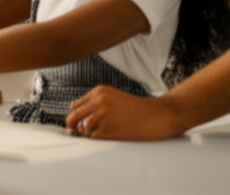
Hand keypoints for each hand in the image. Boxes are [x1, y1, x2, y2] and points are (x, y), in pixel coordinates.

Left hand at [65, 85, 184, 139]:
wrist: (156, 114)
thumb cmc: (136, 109)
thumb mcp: (114, 98)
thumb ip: (96, 103)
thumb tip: (76, 117)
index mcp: (99, 91)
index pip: (75, 105)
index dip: (75, 116)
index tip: (79, 123)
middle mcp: (98, 100)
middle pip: (73, 115)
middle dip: (72, 125)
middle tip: (77, 132)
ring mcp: (102, 114)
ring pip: (81, 127)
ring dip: (86, 133)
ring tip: (97, 134)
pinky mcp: (108, 127)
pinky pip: (92, 136)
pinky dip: (96, 139)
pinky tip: (106, 136)